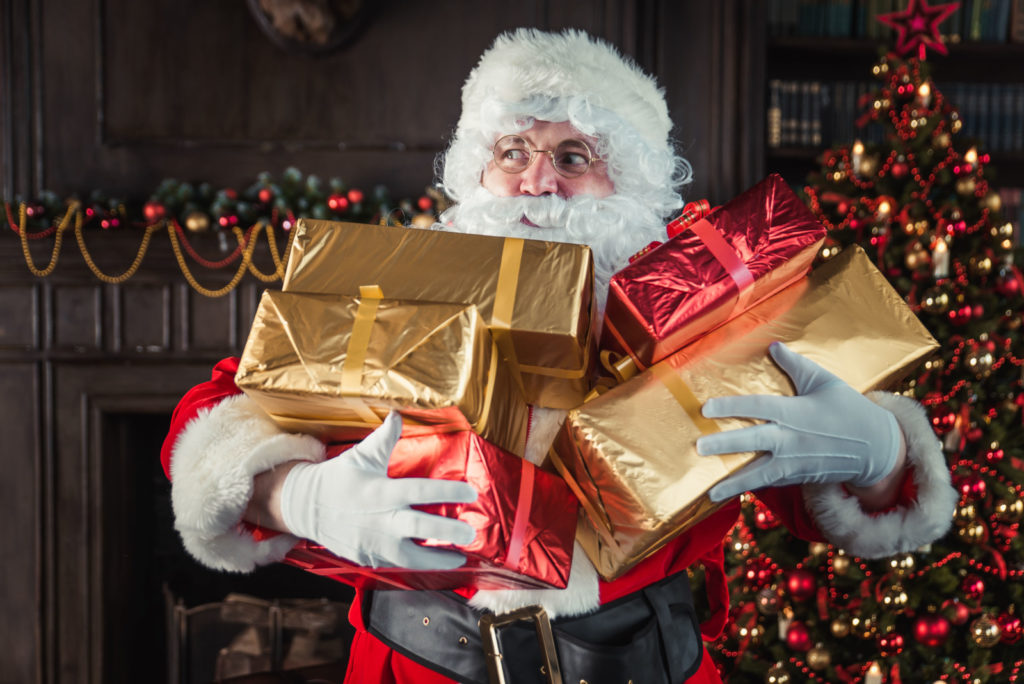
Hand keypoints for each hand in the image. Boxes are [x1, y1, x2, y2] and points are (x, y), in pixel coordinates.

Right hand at [280, 411, 478, 568]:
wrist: (305, 508)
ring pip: (410, 558)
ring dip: (437, 559)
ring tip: (460, 556)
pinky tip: (436, 562)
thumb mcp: (361, 456)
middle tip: (470, 533)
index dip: (446, 492)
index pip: (419, 491)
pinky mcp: (369, 558)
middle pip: (418, 529)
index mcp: (381, 492)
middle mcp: (379, 520)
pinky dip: (417, 564)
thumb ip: (384, 438)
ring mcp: (373, 544)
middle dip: (446, 532)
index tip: (470, 492)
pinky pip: (397, 565)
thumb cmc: (337, 479)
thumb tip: (398, 415)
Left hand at [696, 342, 899, 501]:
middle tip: (698, 446)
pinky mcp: (798, 477)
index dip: (731, 406)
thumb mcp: (826, 382)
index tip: (706, 408)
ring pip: (759, 473)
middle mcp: (791, 439)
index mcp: (796, 412)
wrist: (878, 449)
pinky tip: (730, 494)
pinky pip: (770, 483)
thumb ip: (796, 365)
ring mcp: (794, 462)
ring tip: (709, 493)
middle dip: (725, 444)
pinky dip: (751, 488)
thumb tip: (773, 345)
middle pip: (753, 441)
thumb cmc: (850, 410)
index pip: (758, 406)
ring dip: (733, 483)